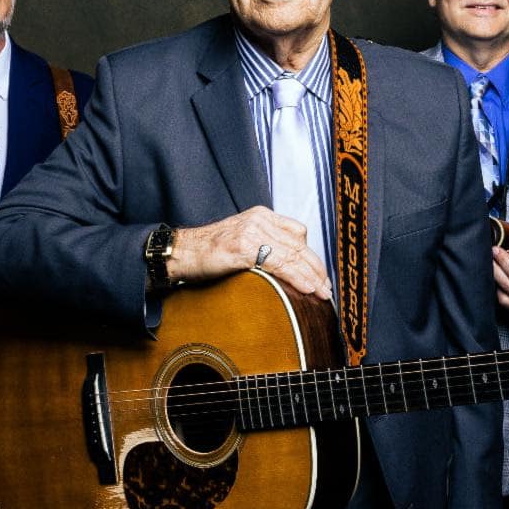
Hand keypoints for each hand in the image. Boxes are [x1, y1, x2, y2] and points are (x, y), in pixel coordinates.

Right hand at [166, 205, 331, 300]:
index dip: (312, 256)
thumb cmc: (208, 252)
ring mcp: (251, 232)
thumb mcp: (241, 239)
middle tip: (327, 288)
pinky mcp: (242, 248)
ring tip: (321, 292)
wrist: (181, 252)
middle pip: (299, 245)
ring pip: (292, 255)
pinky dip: (296, 277)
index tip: (321, 275)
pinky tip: (306, 287)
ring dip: (311, 276)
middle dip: (316, 268)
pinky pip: (278, 263)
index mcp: (261, 215)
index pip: (298, 233)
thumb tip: (287, 267)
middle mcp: (259, 220)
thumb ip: (263, 245)